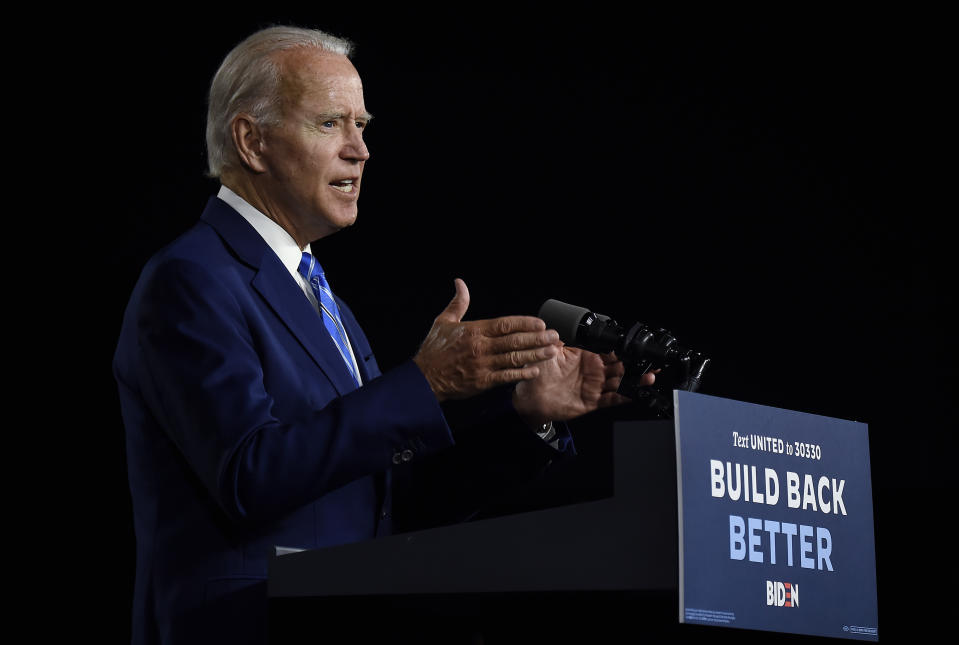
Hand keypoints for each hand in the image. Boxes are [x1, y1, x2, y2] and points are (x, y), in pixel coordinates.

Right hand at [413, 279, 560, 400]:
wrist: (423, 378)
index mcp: (474, 330)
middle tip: (554, 336)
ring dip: (535, 354)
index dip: (525, 323)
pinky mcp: (482, 382)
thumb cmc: (434, 350)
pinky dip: (521, 373)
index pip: (505, 324)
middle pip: (514, 340)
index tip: (540, 323)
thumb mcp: (444, 321)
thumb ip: (458, 303)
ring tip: (551, 351)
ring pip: (514, 358)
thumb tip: (460, 283)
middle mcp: (481, 347)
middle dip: (537, 338)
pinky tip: (535, 370)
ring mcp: (483, 365)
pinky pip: (506, 377)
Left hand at [512, 348, 654, 425]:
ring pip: (619, 382)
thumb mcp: (548, 350)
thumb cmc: (537, 373)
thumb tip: (563, 322)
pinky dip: (624, 397)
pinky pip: (611, 399)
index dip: (621, 349)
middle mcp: (593, 371)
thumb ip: (558, 337)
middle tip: (649, 360)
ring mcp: (594, 386)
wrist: (531, 397)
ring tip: (648, 376)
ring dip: (635, 380)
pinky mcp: (592, 401)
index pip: (608, 350)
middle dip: (635, 363)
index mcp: (585, 356)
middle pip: (619, 366)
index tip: (633, 346)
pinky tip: (635, 393)